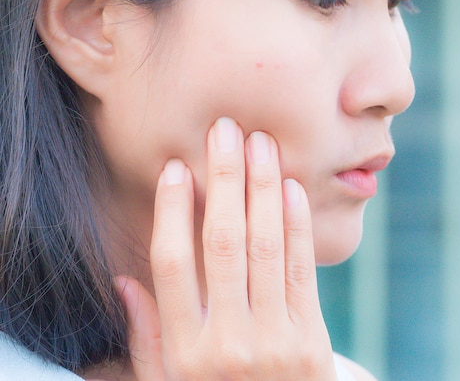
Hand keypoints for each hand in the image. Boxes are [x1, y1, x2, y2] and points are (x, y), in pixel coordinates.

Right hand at [116, 118, 336, 379]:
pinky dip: (297, 225)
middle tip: (225, 131)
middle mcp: (229, 341)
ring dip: (263, 189)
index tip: (178, 169)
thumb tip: (125, 278)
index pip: (172, 265)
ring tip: (260, 144)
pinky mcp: (312, 338)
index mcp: (185, 350)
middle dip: (224, 180)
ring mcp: (275, 339)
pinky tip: (291, 188)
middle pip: (223, 243)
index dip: (174, 211)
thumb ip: (146, 335)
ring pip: (266, 248)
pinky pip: (302, 271)